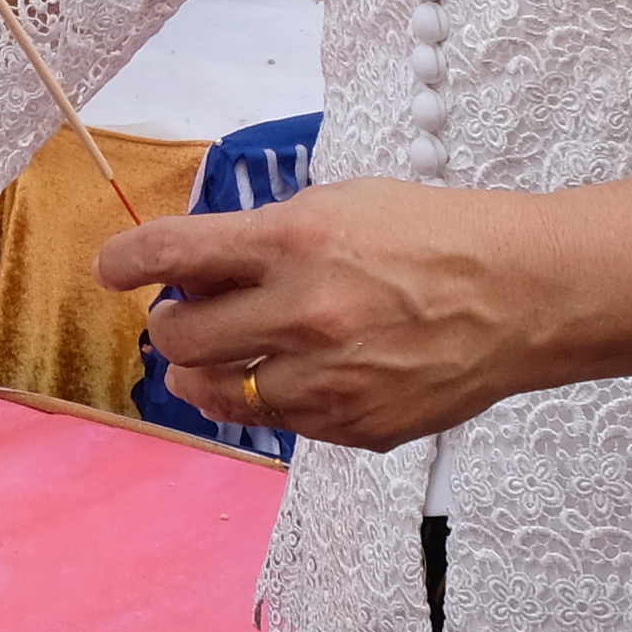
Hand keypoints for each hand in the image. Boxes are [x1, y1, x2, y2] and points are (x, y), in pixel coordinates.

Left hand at [102, 179, 540, 451]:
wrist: (521, 296)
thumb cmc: (434, 236)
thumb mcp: (341, 203)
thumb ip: (263, 238)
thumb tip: (196, 271)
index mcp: (294, 240)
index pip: (171, 254)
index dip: (124, 263)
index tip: (109, 270)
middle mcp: (301, 312)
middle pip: (178, 338)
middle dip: (171, 326)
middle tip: (187, 317)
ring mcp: (326, 379)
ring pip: (217, 393)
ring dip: (206, 373)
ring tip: (223, 357)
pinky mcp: (351, 428)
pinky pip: (278, 423)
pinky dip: (273, 399)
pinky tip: (298, 376)